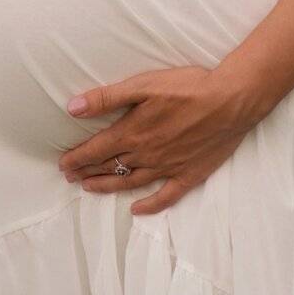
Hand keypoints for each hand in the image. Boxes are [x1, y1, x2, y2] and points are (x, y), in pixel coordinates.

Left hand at [57, 65, 256, 215]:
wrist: (230, 100)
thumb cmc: (187, 87)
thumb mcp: (143, 84)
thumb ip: (107, 97)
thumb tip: (73, 107)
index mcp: (133, 132)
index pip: (97, 150)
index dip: (78, 158)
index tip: (63, 164)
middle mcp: (147, 155)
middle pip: (111, 167)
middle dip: (87, 172)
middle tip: (69, 177)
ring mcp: (168, 168)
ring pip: (131, 182)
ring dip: (108, 186)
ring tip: (90, 188)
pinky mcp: (189, 174)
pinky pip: (165, 196)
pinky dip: (149, 205)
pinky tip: (137, 209)